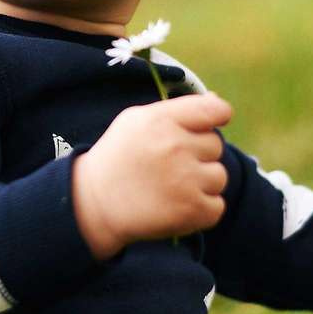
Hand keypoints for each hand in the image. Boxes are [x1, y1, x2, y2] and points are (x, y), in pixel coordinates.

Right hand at [70, 93, 232, 258]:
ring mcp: (185, 180)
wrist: (93, 204)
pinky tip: (176, 206)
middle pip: (216, 145)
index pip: (214, 109)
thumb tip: (218, 103)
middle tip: (170, 166)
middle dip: (198, 155)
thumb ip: (177, 110)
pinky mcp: (190, 210)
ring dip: (201, 184)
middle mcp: (175, 147)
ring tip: (171, 188)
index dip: (218, 116)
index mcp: (162, 120)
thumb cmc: (119, 158)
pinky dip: (201, 210)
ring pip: (219, 177)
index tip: (209, 126)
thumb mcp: (136, 121)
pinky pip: (217, 206)